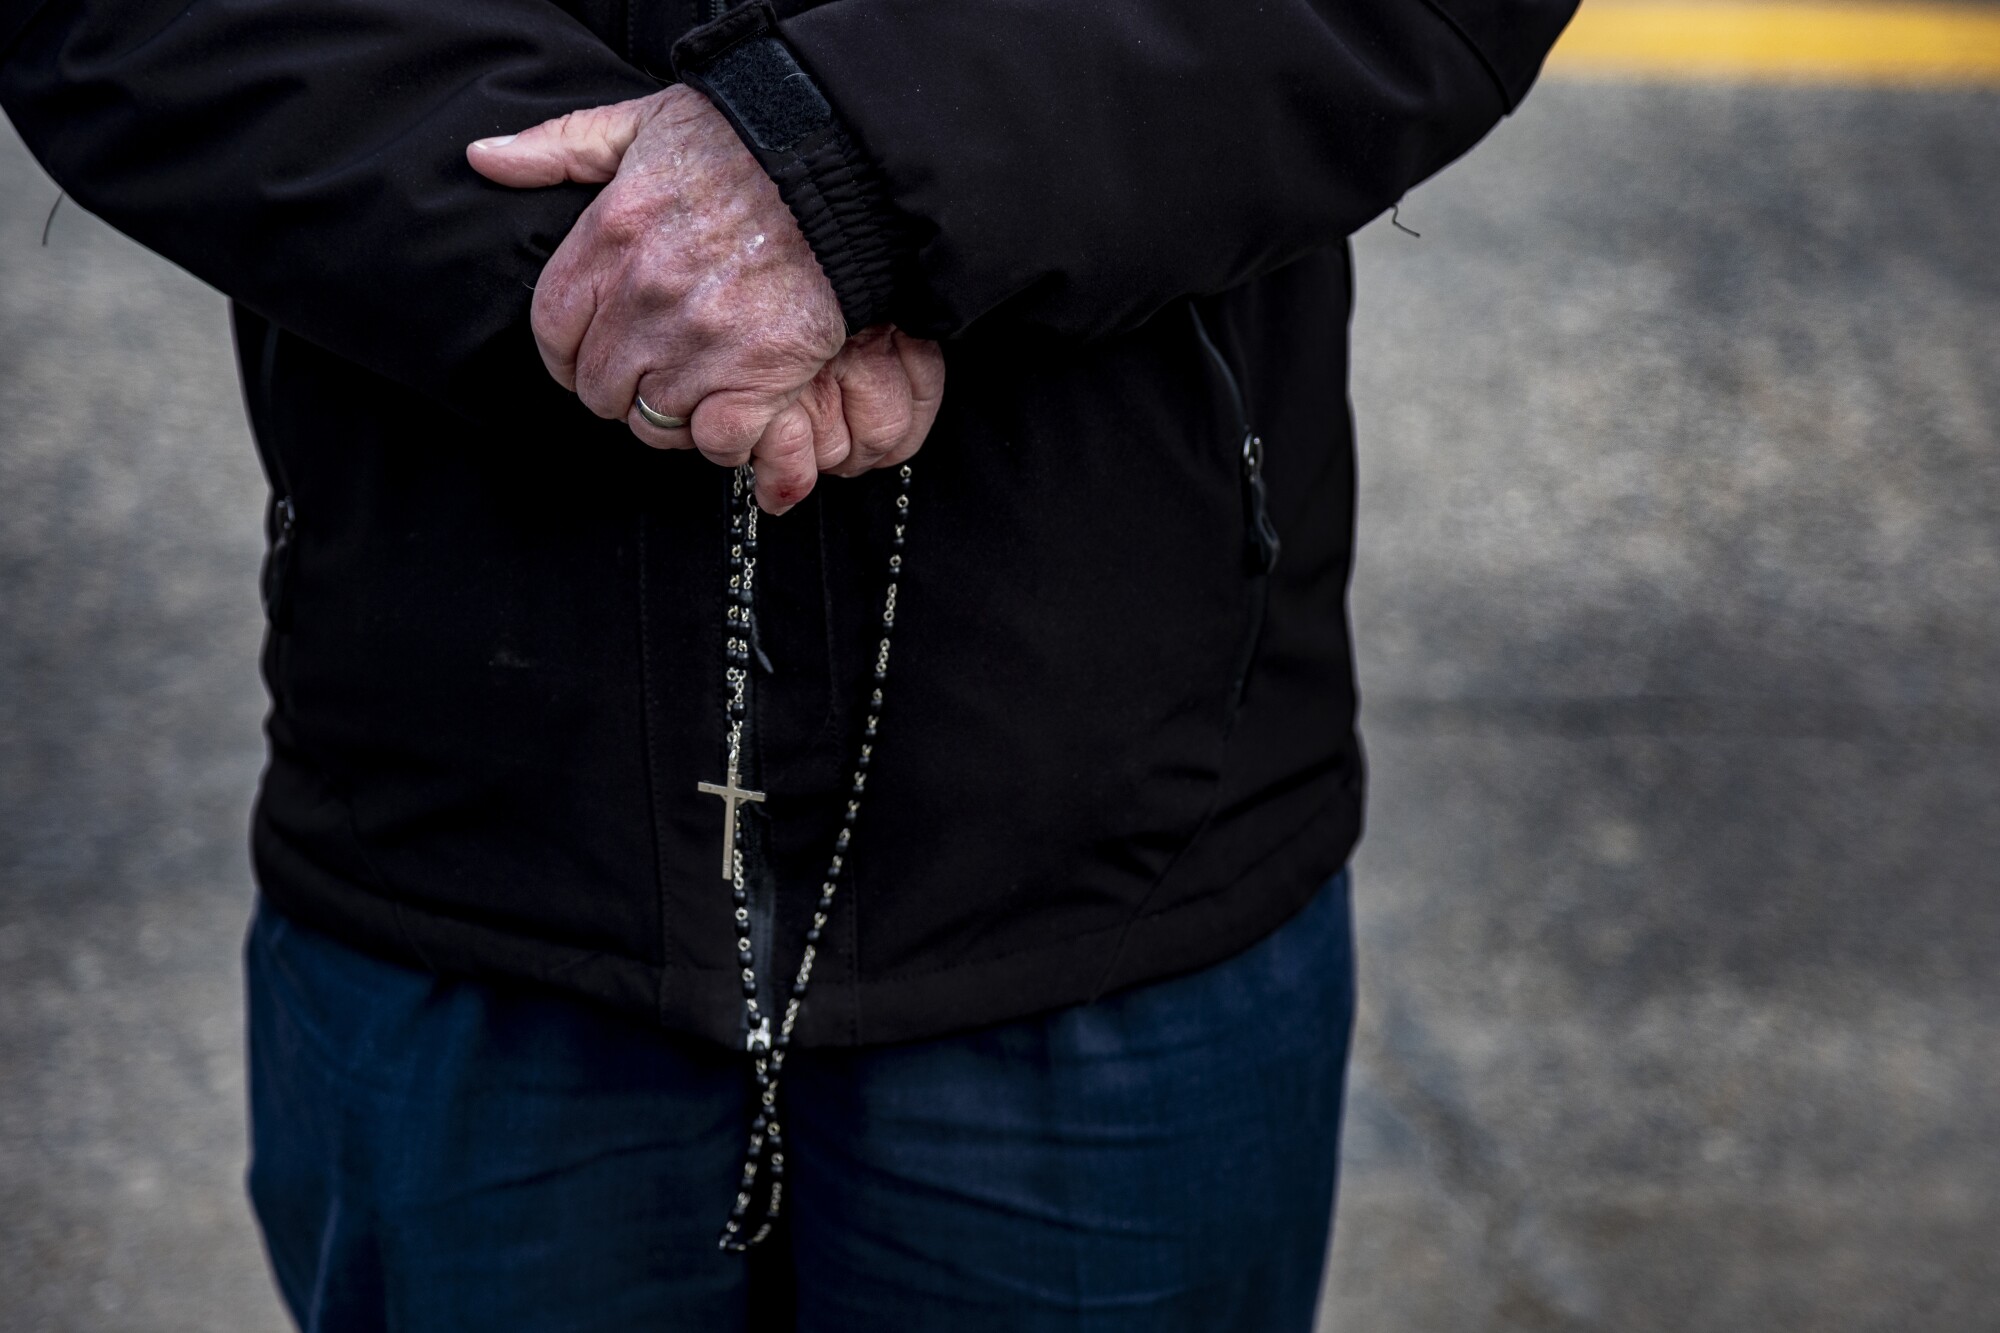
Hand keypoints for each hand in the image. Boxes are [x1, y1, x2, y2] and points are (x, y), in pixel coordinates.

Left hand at [469, 86, 942, 511]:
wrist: (845, 169)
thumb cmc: (749, 142)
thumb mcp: (643, 123)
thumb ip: (561, 146)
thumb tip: (485, 158)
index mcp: (607, 239)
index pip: (553, 331)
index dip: (569, 355)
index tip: (594, 356)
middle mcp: (643, 297)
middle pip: (600, 389)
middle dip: (624, 389)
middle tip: (660, 373)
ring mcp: (698, 343)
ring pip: (656, 422)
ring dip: (677, 416)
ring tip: (704, 390)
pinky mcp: (756, 378)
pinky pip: (719, 443)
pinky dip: (729, 438)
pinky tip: (744, 410)